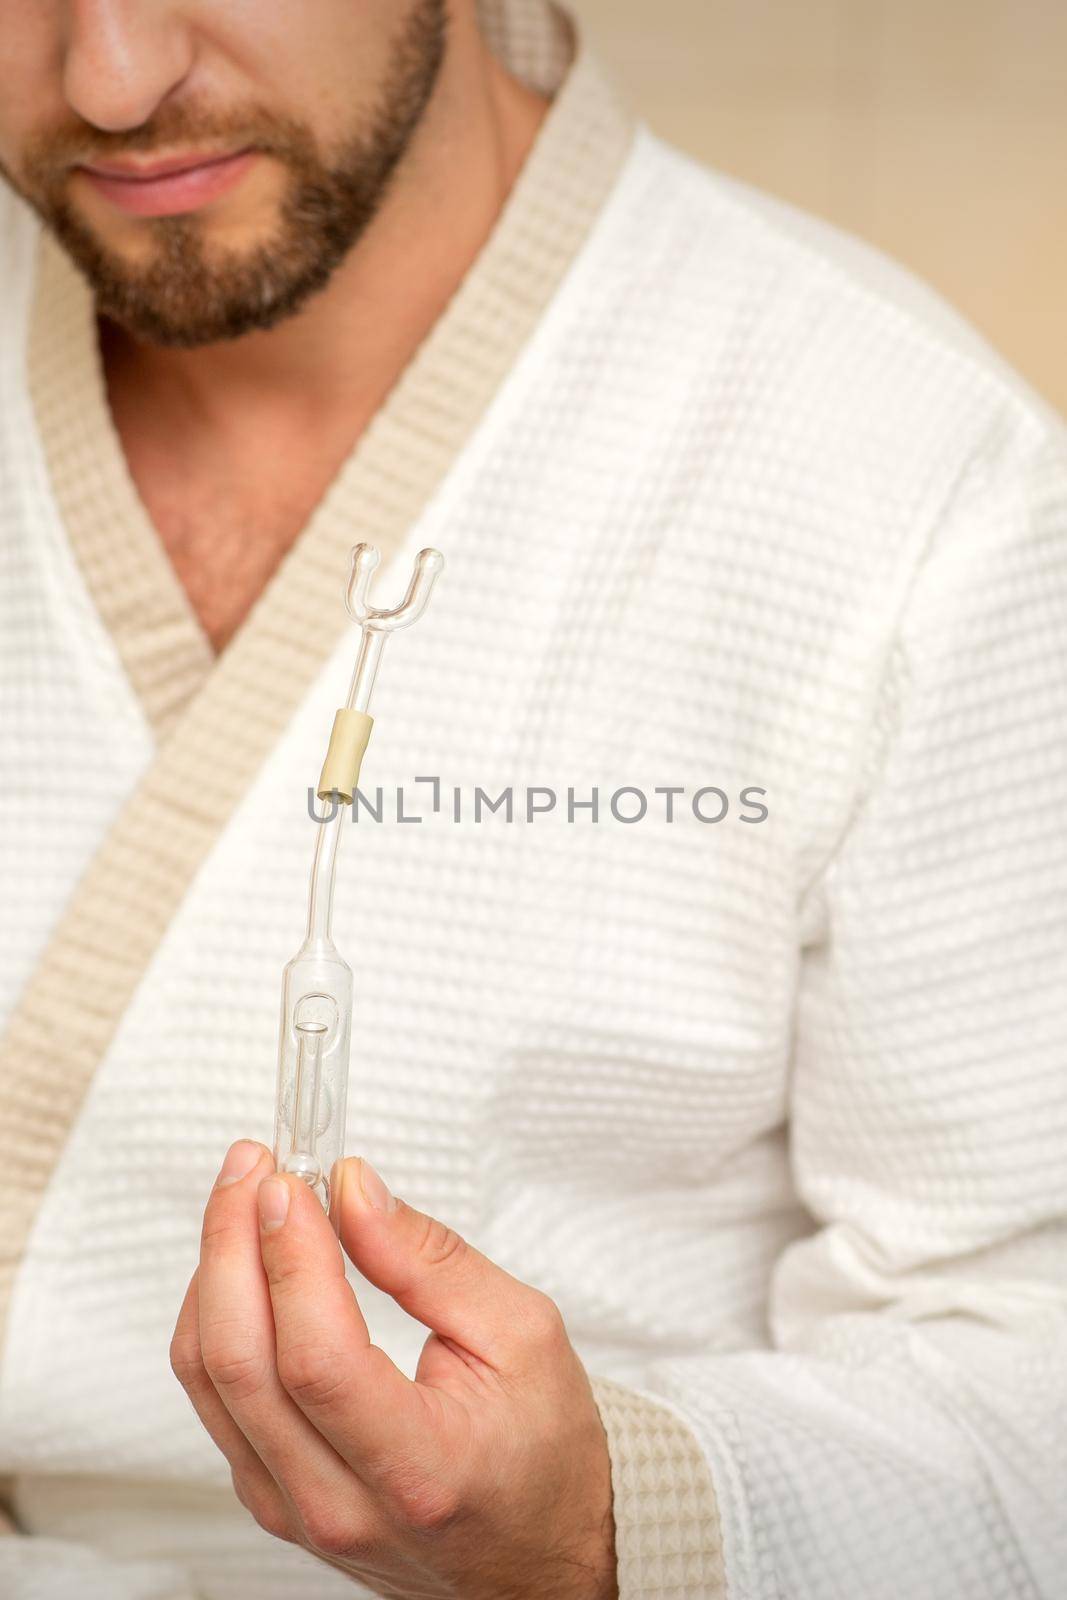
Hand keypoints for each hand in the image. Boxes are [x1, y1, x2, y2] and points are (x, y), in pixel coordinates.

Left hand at [171, 1141, 617, 1599]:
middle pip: (240, 1365)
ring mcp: (294, 1512)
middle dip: (231, 1244)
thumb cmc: (543, 1456)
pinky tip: (246, 1265)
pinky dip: (217, 1318)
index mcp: (418, 1468)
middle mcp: (341, 1504)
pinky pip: (214, 1401)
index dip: (290, 1257)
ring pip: (209, 1381)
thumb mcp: (521, 1334)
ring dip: (214, 1273)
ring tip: (244, 1199)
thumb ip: (428, 1259)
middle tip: (251, 1167)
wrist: (536, 1562)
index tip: (288, 1180)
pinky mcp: (271, 1501)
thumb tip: (351, 1190)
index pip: (317, 1359)